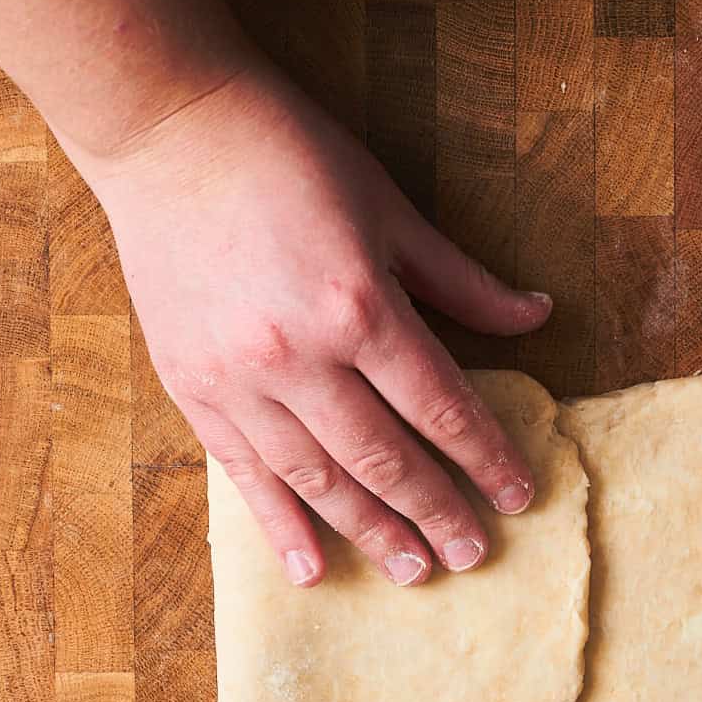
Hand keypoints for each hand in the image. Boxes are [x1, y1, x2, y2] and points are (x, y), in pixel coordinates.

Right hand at [87, 64, 552, 585]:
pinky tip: (313, 571)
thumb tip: (536, 318)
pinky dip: (280, 527)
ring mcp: (239, 381)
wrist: (165, 130)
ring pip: (318, 479)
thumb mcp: (389, 206)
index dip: (485, 457)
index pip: (439, 406)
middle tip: (471, 555)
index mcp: (359, 306)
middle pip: (384, 458)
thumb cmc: (286, 154)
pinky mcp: (192, 389)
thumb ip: (459, 280)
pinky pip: (245, 476)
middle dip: (435, 512)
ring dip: (371, 532)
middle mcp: (299, 358)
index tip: (517, 496)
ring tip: (413, 572)